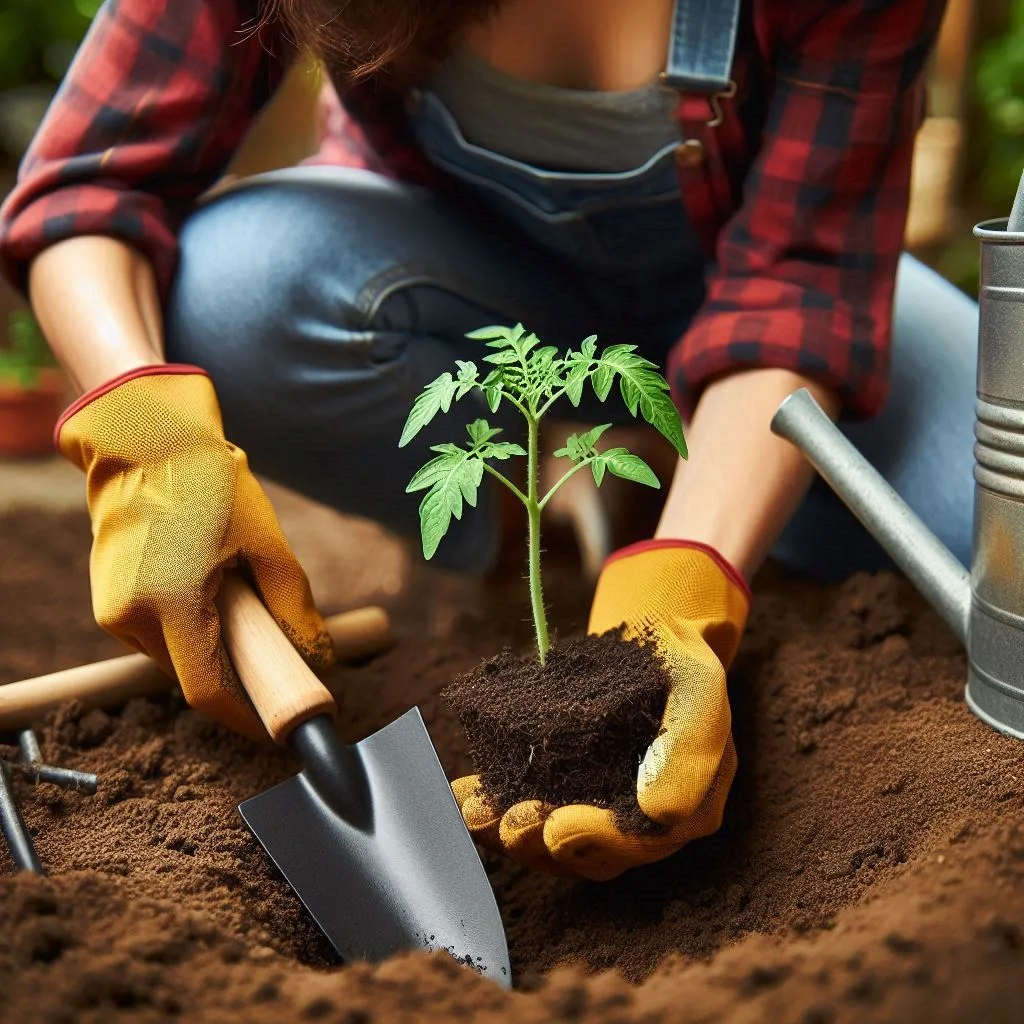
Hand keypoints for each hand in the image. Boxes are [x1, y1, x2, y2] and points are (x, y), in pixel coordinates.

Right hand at [58, 366, 334, 737]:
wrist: (147, 440)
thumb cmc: (211, 486)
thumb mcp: (268, 545)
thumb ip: (294, 608)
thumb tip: (318, 657)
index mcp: (170, 605)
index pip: (209, 692)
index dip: (247, 717)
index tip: (280, 726)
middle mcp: (130, 616)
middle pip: (193, 676)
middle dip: (237, 676)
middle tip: (277, 655)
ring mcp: (112, 609)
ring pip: (174, 657)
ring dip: (211, 649)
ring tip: (240, 604)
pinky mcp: (107, 599)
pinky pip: (156, 634)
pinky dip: (188, 629)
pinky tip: (211, 594)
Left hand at [452, 540, 748, 880]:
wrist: (645, 640)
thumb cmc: (675, 659)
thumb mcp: (697, 684)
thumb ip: (690, 743)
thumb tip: (661, 813)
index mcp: (688, 806)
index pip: (643, 841)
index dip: (598, 841)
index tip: (558, 826)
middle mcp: (643, 822)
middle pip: (592, 856)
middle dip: (543, 843)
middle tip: (511, 821)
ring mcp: (599, 810)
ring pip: (553, 843)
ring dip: (509, 833)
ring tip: (474, 810)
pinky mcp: (562, 792)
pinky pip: (527, 811)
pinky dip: (492, 807)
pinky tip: (461, 794)